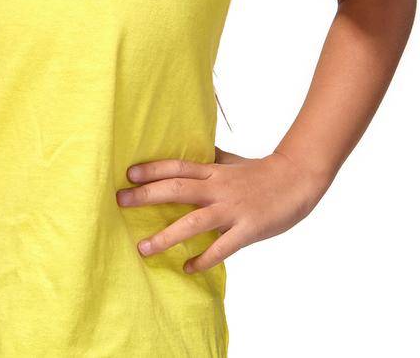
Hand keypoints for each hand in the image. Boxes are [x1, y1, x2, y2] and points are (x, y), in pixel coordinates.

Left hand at [115, 147, 330, 272]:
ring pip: (194, 222)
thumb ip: (211, 159)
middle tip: (120, 202)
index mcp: (214, 172)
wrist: (299, 179)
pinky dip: (204, 259)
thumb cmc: (262, 172)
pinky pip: (222, 247)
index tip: (128, 174)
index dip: (153, 169)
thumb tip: (192, 151)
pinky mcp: (248, 229)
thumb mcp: (233, 162)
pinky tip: (187, 267)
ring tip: (143, 248)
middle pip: (178, 189)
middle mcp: (219, 188)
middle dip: (147, 195)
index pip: (178, 166)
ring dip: (167, 236)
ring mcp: (233, 209)